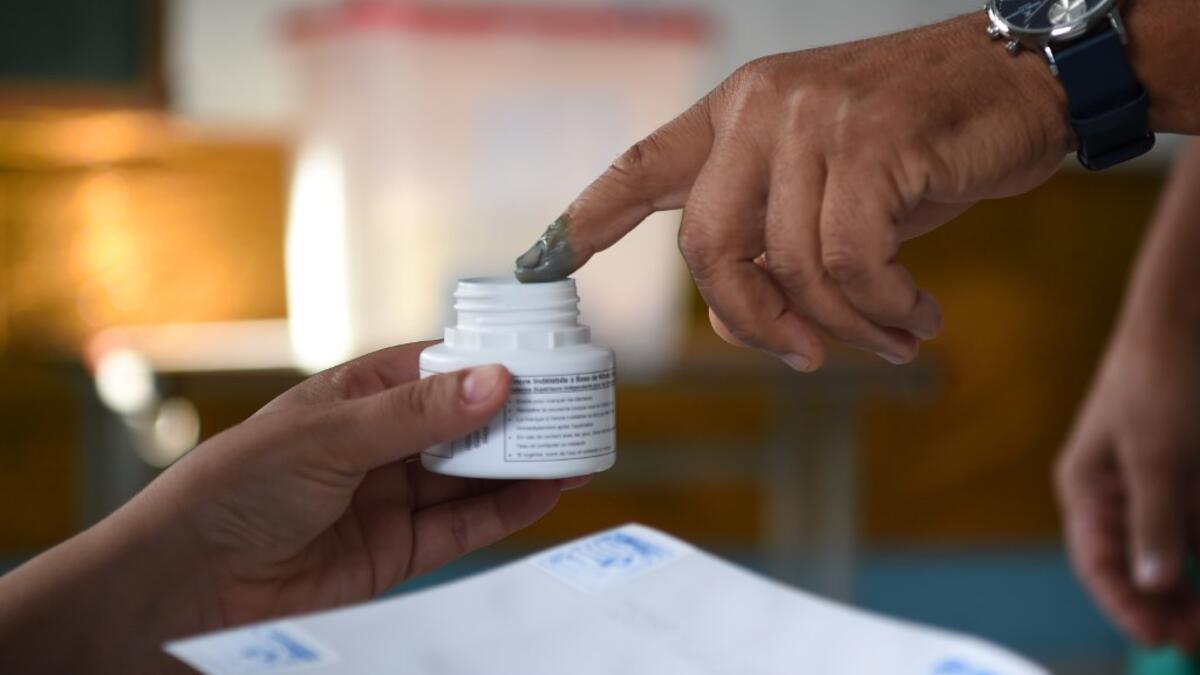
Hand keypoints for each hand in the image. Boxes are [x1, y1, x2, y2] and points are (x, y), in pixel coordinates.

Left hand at [0, 342, 582, 672]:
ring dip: (523, 461)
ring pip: (473, 474)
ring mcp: (392, 496)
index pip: (439, 368)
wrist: (192, 582)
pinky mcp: (400, 550)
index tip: (545, 355)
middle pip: (465, 422)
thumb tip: (493, 379)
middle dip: (517, 414)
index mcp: (358, 395)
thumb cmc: (237, 486)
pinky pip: (465, 524)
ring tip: (578, 446)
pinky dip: (508, 508)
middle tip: (574, 404)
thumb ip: (416, 413)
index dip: (490, 361)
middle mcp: (381, 443)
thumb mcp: (330, 435)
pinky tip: (546, 490)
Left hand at [515, 14, 1070, 368]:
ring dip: (842, 324)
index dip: (586, 218)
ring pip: (790, 263)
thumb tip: (729, 319)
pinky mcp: (874, 142)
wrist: (1024, 82)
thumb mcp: (832, 189)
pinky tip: (918, 314)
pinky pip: (851, 260)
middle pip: (707, 246)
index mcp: (738, 111)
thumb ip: (772, 239)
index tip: (538, 262)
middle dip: (751, 321)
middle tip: (803, 357)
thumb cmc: (925, 141)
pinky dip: (884, 306)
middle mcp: (762, 107)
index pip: (642, 164)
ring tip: (891, 335)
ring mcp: (814, 119)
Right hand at [1057, 329, 1199, 648]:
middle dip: (1167, 606)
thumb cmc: (1158, 372)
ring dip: (1193, 585)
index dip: (1127, 606)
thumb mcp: (1157, 450)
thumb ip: (1155, 518)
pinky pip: (1196, 526)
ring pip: (1173, 551)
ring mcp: (1157, 484)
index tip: (1162, 638)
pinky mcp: (1188, 474)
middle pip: (1136, 565)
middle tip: (1196, 641)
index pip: (1099, 563)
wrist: (1188, 311)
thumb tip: (1154, 582)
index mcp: (1088, 486)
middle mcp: (1118, 492)